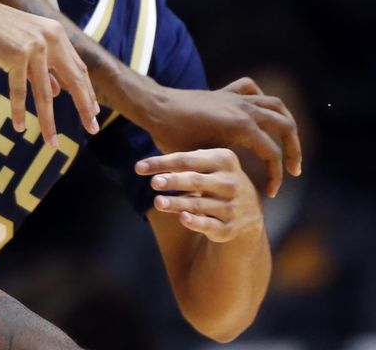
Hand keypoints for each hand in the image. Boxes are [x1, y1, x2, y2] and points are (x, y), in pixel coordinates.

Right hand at [0, 0, 98, 145]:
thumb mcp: (22, 44)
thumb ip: (41, 66)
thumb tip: (56, 91)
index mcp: (55, 32)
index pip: (77, 67)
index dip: (86, 91)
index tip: (93, 111)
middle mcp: (49, 37)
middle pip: (73, 80)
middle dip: (84, 107)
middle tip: (92, 129)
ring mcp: (33, 45)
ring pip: (44, 93)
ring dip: (48, 121)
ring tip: (52, 143)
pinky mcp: (15, 54)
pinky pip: (18, 90)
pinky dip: (18, 111)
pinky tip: (19, 127)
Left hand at [137, 148, 264, 242]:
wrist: (248, 210)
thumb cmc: (215, 179)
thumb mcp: (206, 164)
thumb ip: (180, 162)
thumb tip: (146, 164)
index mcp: (224, 160)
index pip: (187, 160)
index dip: (161, 163)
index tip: (139, 168)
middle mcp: (230, 183)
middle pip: (195, 181)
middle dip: (173, 182)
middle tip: (154, 183)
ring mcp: (232, 206)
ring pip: (199, 205)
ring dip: (177, 203)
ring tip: (158, 202)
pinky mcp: (228, 227)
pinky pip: (209, 225)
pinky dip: (196, 222)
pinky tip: (182, 217)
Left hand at [143, 78, 300, 197]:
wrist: (153, 106)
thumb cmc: (171, 136)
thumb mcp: (199, 158)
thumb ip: (221, 168)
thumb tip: (234, 187)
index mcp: (241, 125)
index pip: (272, 153)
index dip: (275, 176)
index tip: (271, 193)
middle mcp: (244, 108)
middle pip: (285, 126)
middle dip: (293, 149)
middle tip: (294, 169)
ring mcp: (236, 97)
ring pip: (276, 105)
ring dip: (285, 124)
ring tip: (287, 142)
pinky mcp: (225, 92)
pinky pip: (252, 89)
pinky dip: (261, 99)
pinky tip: (260, 116)